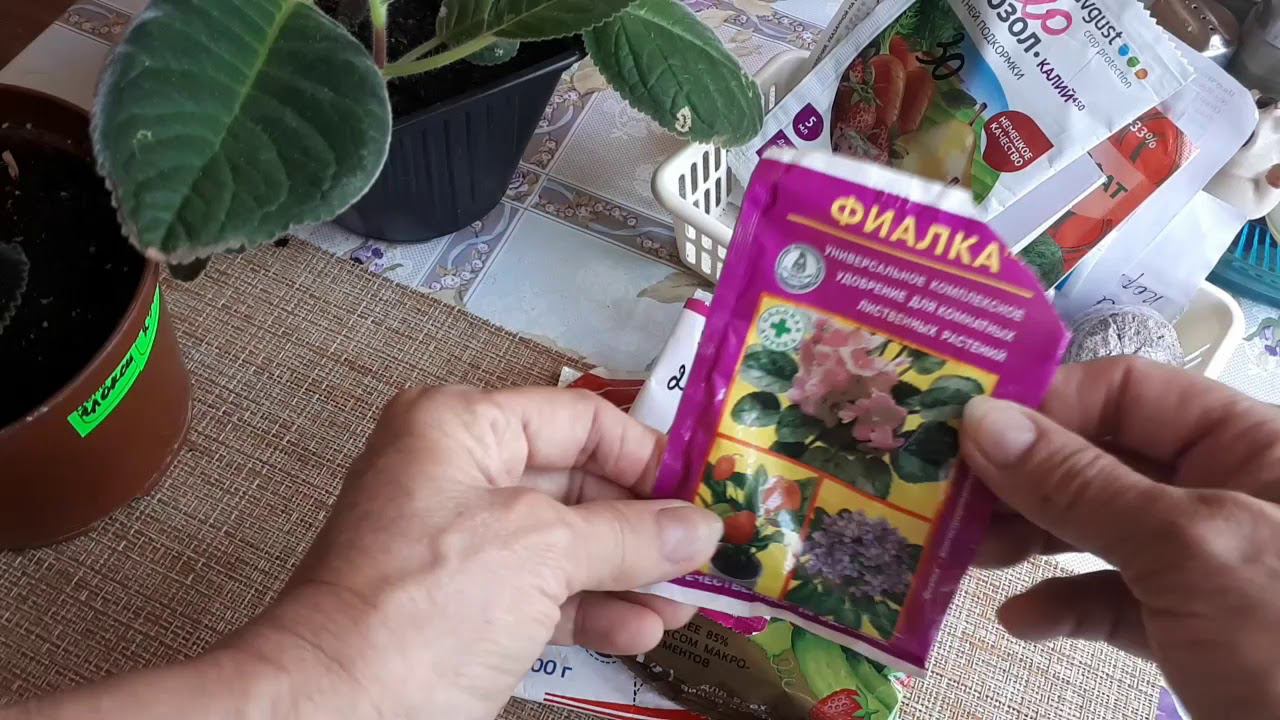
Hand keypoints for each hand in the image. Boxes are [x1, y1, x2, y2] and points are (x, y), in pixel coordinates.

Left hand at [231, 387, 721, 719]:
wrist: (338, 711)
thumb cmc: (419, 609)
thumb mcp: (541, 553)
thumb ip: (629, 534)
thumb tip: (697, 528)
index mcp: (460, 429)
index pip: (577, 418)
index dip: (645, 453)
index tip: (701, 490)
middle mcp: (457, 474)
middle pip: (577, 482)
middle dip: (644, 523)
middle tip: (705, 550)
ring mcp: (459, 543)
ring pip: (566, 543)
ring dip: (630, 572)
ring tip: (685, 599)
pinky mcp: (463, 604)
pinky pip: (544, 592)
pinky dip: (593, 608)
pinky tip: (641, 629)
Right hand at [962, 358, 1279, 716]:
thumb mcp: (1189, 552)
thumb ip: (1082, 483)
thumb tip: (981, 420)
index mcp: (1255, 447)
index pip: (1131, 391)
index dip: (1047, 403)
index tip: (964, 432)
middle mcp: (1231, 496)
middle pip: (1104, 458)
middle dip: (1024, 477)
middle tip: (948, 500)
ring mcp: (1212, 568)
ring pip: (1100, 529)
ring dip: (1030, 539)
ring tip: (968, 556)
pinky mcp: (1196, 632)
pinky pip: (1115, 600)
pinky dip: (1063, 604)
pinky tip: (1021, 619)